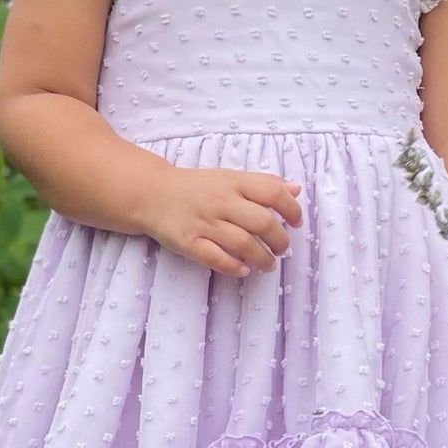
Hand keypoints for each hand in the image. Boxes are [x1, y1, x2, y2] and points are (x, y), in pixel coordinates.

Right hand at [142, 167, 302, 278]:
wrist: (151, 193)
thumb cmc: (197, 187)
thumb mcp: (229, 177)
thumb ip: (262, 183)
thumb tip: (296, 189)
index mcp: (233, 182)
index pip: (272, 193)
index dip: (292, 209)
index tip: (296, 223)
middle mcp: (220, 201)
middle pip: (262, 222)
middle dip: (280, 240)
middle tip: (282, 248)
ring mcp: (204, 222)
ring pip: (243, 243)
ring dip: (263, 259)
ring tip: (268, 264)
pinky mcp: (188, 242)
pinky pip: (216, 258)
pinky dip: (234, 267)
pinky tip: (244, 270)